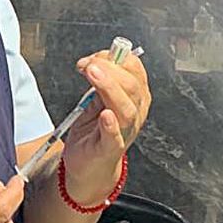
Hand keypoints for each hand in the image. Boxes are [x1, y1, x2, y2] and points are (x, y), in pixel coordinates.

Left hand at [60, 50, 150, 201]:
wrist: (87, 166)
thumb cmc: (93, 132)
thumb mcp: (96, 100)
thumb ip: (100, 82)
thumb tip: (96, 60)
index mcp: (134, 98)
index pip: (135, 71)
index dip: (117, 58)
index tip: (95, 56)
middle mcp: (134, 114)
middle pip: (132, 87)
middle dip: (109, 69)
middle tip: (88, 64)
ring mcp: (124, 132)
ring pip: (126, 108)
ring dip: (109, 87)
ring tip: (93, 74)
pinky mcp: (109, 149)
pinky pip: (114, 137)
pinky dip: (111, 125)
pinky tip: (105, 115)